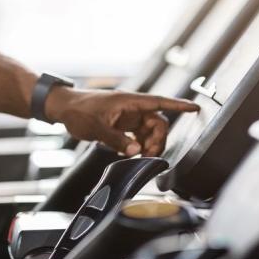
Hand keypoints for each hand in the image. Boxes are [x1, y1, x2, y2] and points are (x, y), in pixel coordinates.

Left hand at [46, 87, 198, 155]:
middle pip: (157, 122)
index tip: (195, 108)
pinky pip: (138, 134)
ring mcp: (127, 116)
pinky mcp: (122, 124)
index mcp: (129, 101)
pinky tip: (133, 154)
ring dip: (149, 144)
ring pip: (149, 131)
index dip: (179, 105)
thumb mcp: (96, 127)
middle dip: (158, 139)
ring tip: (140, 157)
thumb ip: (117, 140)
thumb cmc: (78, 111)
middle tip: (149, 155)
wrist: (63, 108)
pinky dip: (139, 145)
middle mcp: (132, 108)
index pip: (160, 102)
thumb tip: (137, 151)